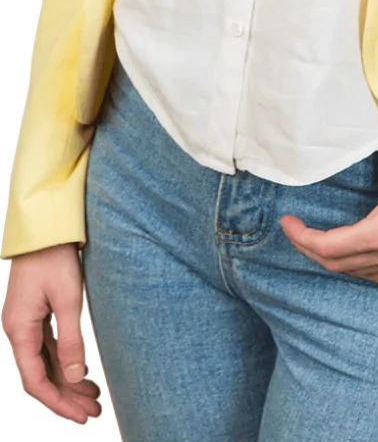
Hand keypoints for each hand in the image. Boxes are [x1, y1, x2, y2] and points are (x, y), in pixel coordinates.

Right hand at [1, 244, 102, 424]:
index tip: (79, 415)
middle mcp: (18, 329)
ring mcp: (26, 322)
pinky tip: (81, 371)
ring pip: (45, 363)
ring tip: (93, 397)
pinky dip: (63, 362)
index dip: (58, 401)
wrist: (45, 227)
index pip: (36, 380)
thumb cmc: (54, 256)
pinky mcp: (35, 314)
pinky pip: (47, 347)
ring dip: (67, 380)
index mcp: (20, 329)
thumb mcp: (67, 298)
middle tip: (92, 412)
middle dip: (66, 396)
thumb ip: (71, 339)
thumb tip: (75, 375)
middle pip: (41, 375)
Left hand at [280, 135, 377, 284]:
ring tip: (321, 242)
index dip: (301, 238)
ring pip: (360, 274)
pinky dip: (361, 268)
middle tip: (297, 231)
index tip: (287, 222)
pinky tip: (360, 254)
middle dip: (311, 249)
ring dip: (336, 262)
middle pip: (338, 265)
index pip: (328, 247)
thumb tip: (355, 118)